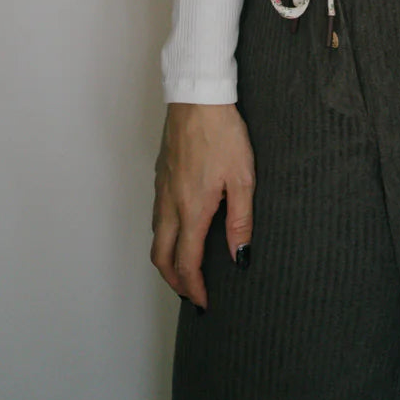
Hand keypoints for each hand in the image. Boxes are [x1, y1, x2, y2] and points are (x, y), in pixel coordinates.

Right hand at [150, 102, 255, 308]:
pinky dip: (165, 235)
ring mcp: (162, 189)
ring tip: (185, 267)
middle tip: (191, 293)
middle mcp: (170, 204)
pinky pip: (157, 215)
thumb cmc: (223, 133)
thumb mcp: (243, 177)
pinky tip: (181, 229)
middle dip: (174, 282)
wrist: (197, 98)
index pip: (186, 263)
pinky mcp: (160, 175)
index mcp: (192, 209)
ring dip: (168, 259)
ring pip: (157, 236)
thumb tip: (239, 256)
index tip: (204, 302)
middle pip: (162, 258)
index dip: (194, 288)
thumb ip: (240, 220)